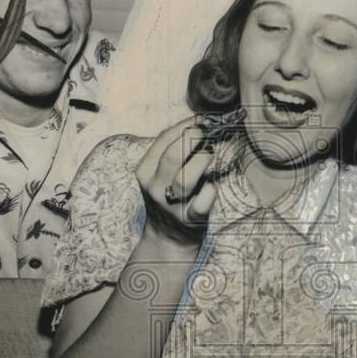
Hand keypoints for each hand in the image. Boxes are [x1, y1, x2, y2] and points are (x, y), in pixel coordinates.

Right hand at [135, 116, 221, 251]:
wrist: (167, 237)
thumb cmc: (167, 197)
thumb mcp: (158, 174)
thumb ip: (172, 151)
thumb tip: (198, 124)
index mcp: (145, 172)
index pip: (162, 140)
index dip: (184, 125)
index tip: (200, 119)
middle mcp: (156, 188)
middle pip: (172, 157)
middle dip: (192, 138)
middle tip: (206, 132)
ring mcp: (173, 205)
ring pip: (185, 179)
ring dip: (201, 161)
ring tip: (209, 153)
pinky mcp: (191, 219)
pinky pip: (203, 201)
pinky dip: (210, 190)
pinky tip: (211, 184)